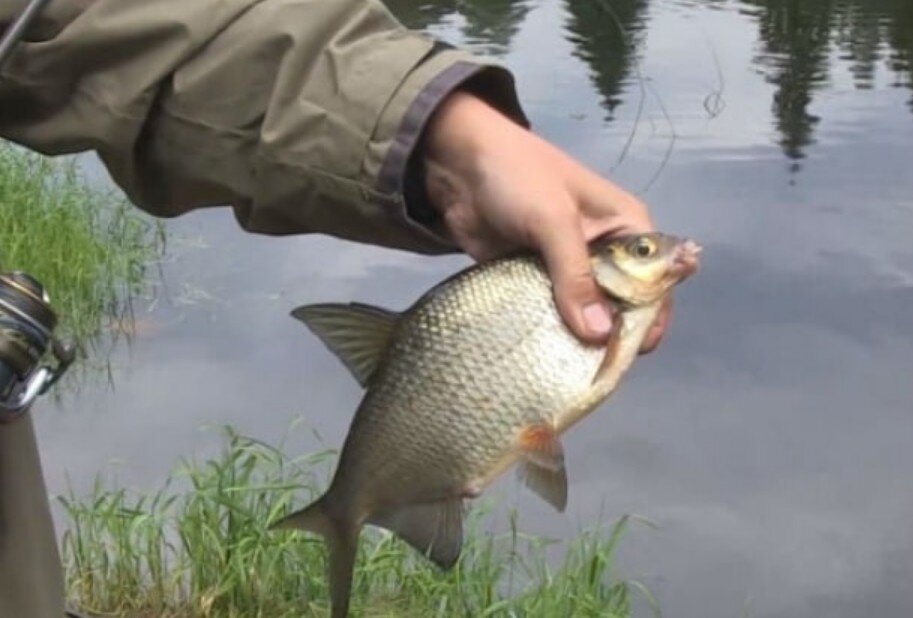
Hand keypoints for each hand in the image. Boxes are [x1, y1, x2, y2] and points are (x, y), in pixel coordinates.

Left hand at [422, 91, 669, 351]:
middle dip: (609, 336)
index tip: (629, 354)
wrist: (456, 163)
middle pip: (620, 306)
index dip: (648, 319)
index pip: (654, 282)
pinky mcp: (534, 280)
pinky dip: (545, 332)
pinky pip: (548, 314)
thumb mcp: (553, 220)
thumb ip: (575, 276)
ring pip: (583, 315)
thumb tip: (598, 336)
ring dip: (574, 339)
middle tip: (593, 369)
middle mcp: (605, 253)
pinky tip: (539, 356)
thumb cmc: (517, 177)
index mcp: (626, 228)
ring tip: (566, 370)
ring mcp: (567, 269)